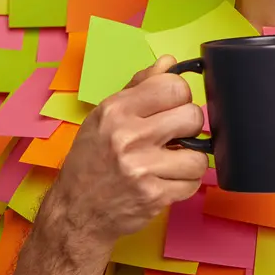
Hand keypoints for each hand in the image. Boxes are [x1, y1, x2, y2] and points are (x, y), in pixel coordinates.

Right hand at [41, 55, 207, 247]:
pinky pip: (193, 183)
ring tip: (172, 161)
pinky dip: (184, 183)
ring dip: (189, 160)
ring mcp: (141, 168)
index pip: (174, 86)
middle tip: (175, 136)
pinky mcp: (153, 196)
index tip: (172, 107)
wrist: (75, 212)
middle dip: (188, 126)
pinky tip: (167, 180)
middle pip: (192, 116)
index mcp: (116, 110)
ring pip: (199, 155)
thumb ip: (139, 86)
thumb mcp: (104, 116)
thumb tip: (169, 62)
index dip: (179, 96)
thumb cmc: (91, 161)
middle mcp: (128, 137)